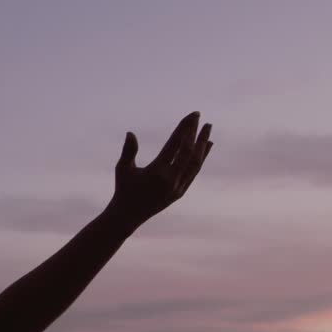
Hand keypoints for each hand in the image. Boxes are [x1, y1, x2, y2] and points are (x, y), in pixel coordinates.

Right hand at [109, 111, 212, 225]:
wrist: (128, 216)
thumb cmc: (124, 189)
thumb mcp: (122, 169)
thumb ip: (129, 151)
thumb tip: (130, 133)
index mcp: (156, 171)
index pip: (175, 144)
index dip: (184, 128)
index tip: (192, 115)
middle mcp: (170, 179)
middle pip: (189, 152)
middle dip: (196, 133)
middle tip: (200, 117)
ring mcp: (178, 187)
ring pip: (195, 163)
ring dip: (203, 145)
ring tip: (208, 129)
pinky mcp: (180, 192)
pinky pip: (194, 172)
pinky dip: (201, 158)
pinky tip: (207, 146)